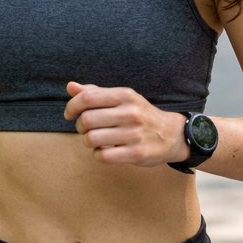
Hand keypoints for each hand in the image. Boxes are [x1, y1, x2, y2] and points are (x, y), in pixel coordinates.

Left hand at [64, 81, 185, 167]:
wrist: (172, 135)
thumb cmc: (140, 115)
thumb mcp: (123, 99)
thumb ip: (96, 93)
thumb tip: (70, 87)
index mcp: (125, 96)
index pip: (88, 97)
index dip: (72, 106)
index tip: (70, 114)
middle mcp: (130, 113)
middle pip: (86, 120)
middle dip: (80, 127)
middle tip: (86, 129)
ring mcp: (134, 134)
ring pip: (92, 139)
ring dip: (88, 141)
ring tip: (95, 140)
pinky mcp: (136, 153)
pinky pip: (102, 156)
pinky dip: (97, 154)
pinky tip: (104, 150)